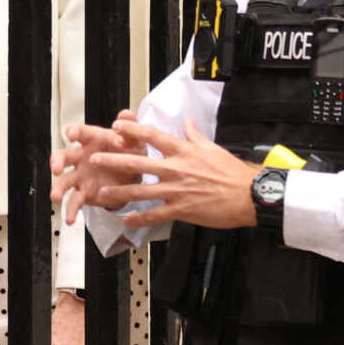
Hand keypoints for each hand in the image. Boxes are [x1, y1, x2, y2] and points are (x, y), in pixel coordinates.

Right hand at [50, 111, 148, 217]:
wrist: (134, 177)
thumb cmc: (130, 153)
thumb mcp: (135, 140)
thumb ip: (130, 128)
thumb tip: (126, 115)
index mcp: (93, 140)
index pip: (79, 132)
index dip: (73, 132)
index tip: (71, 134)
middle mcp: (81, 157)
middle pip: (63, 156)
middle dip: (57, 161)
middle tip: (56, 168)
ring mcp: (80, 176)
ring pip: (63, 181)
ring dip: (57, 188)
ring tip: (56, 196)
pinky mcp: (83, 193)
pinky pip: (74, 201)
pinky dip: (70, 210)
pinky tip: (70, 219)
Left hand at [84, 119, 258, 229]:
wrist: (249, 195)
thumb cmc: (233, 173)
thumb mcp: (213, 149)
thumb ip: (195, 136)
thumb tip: (187, 124)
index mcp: (184, 152)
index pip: (153, 137)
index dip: (132, 131)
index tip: (116, 127)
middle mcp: (176, 169)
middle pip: (138, 163)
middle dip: (114, 161)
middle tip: (95, 160)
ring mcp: (177, 190)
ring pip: (141, 191)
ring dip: (119, 193)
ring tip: (102, 193)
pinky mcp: (182, 210)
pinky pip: (155, 215)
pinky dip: (139, 219)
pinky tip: (127, 220)